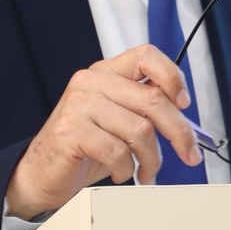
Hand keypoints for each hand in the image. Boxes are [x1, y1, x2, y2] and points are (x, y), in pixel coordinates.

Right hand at [5, 44, 200, 219]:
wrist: (41, 173)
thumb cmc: (84, 149)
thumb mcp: (118, 122)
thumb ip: (144, 112)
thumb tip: (187, 124)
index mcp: (105, 72)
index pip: (146, 56)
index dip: (172, 77)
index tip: (184, 103)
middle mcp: (91, 82)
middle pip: (152, 98)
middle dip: (179, 131)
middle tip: (189, 154)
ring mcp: (79, 104)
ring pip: (140, 130)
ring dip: (151, 159)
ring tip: (146, 172)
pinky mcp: (71, 130)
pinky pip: (118, 151)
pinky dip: (127, 169)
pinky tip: (120, 173)